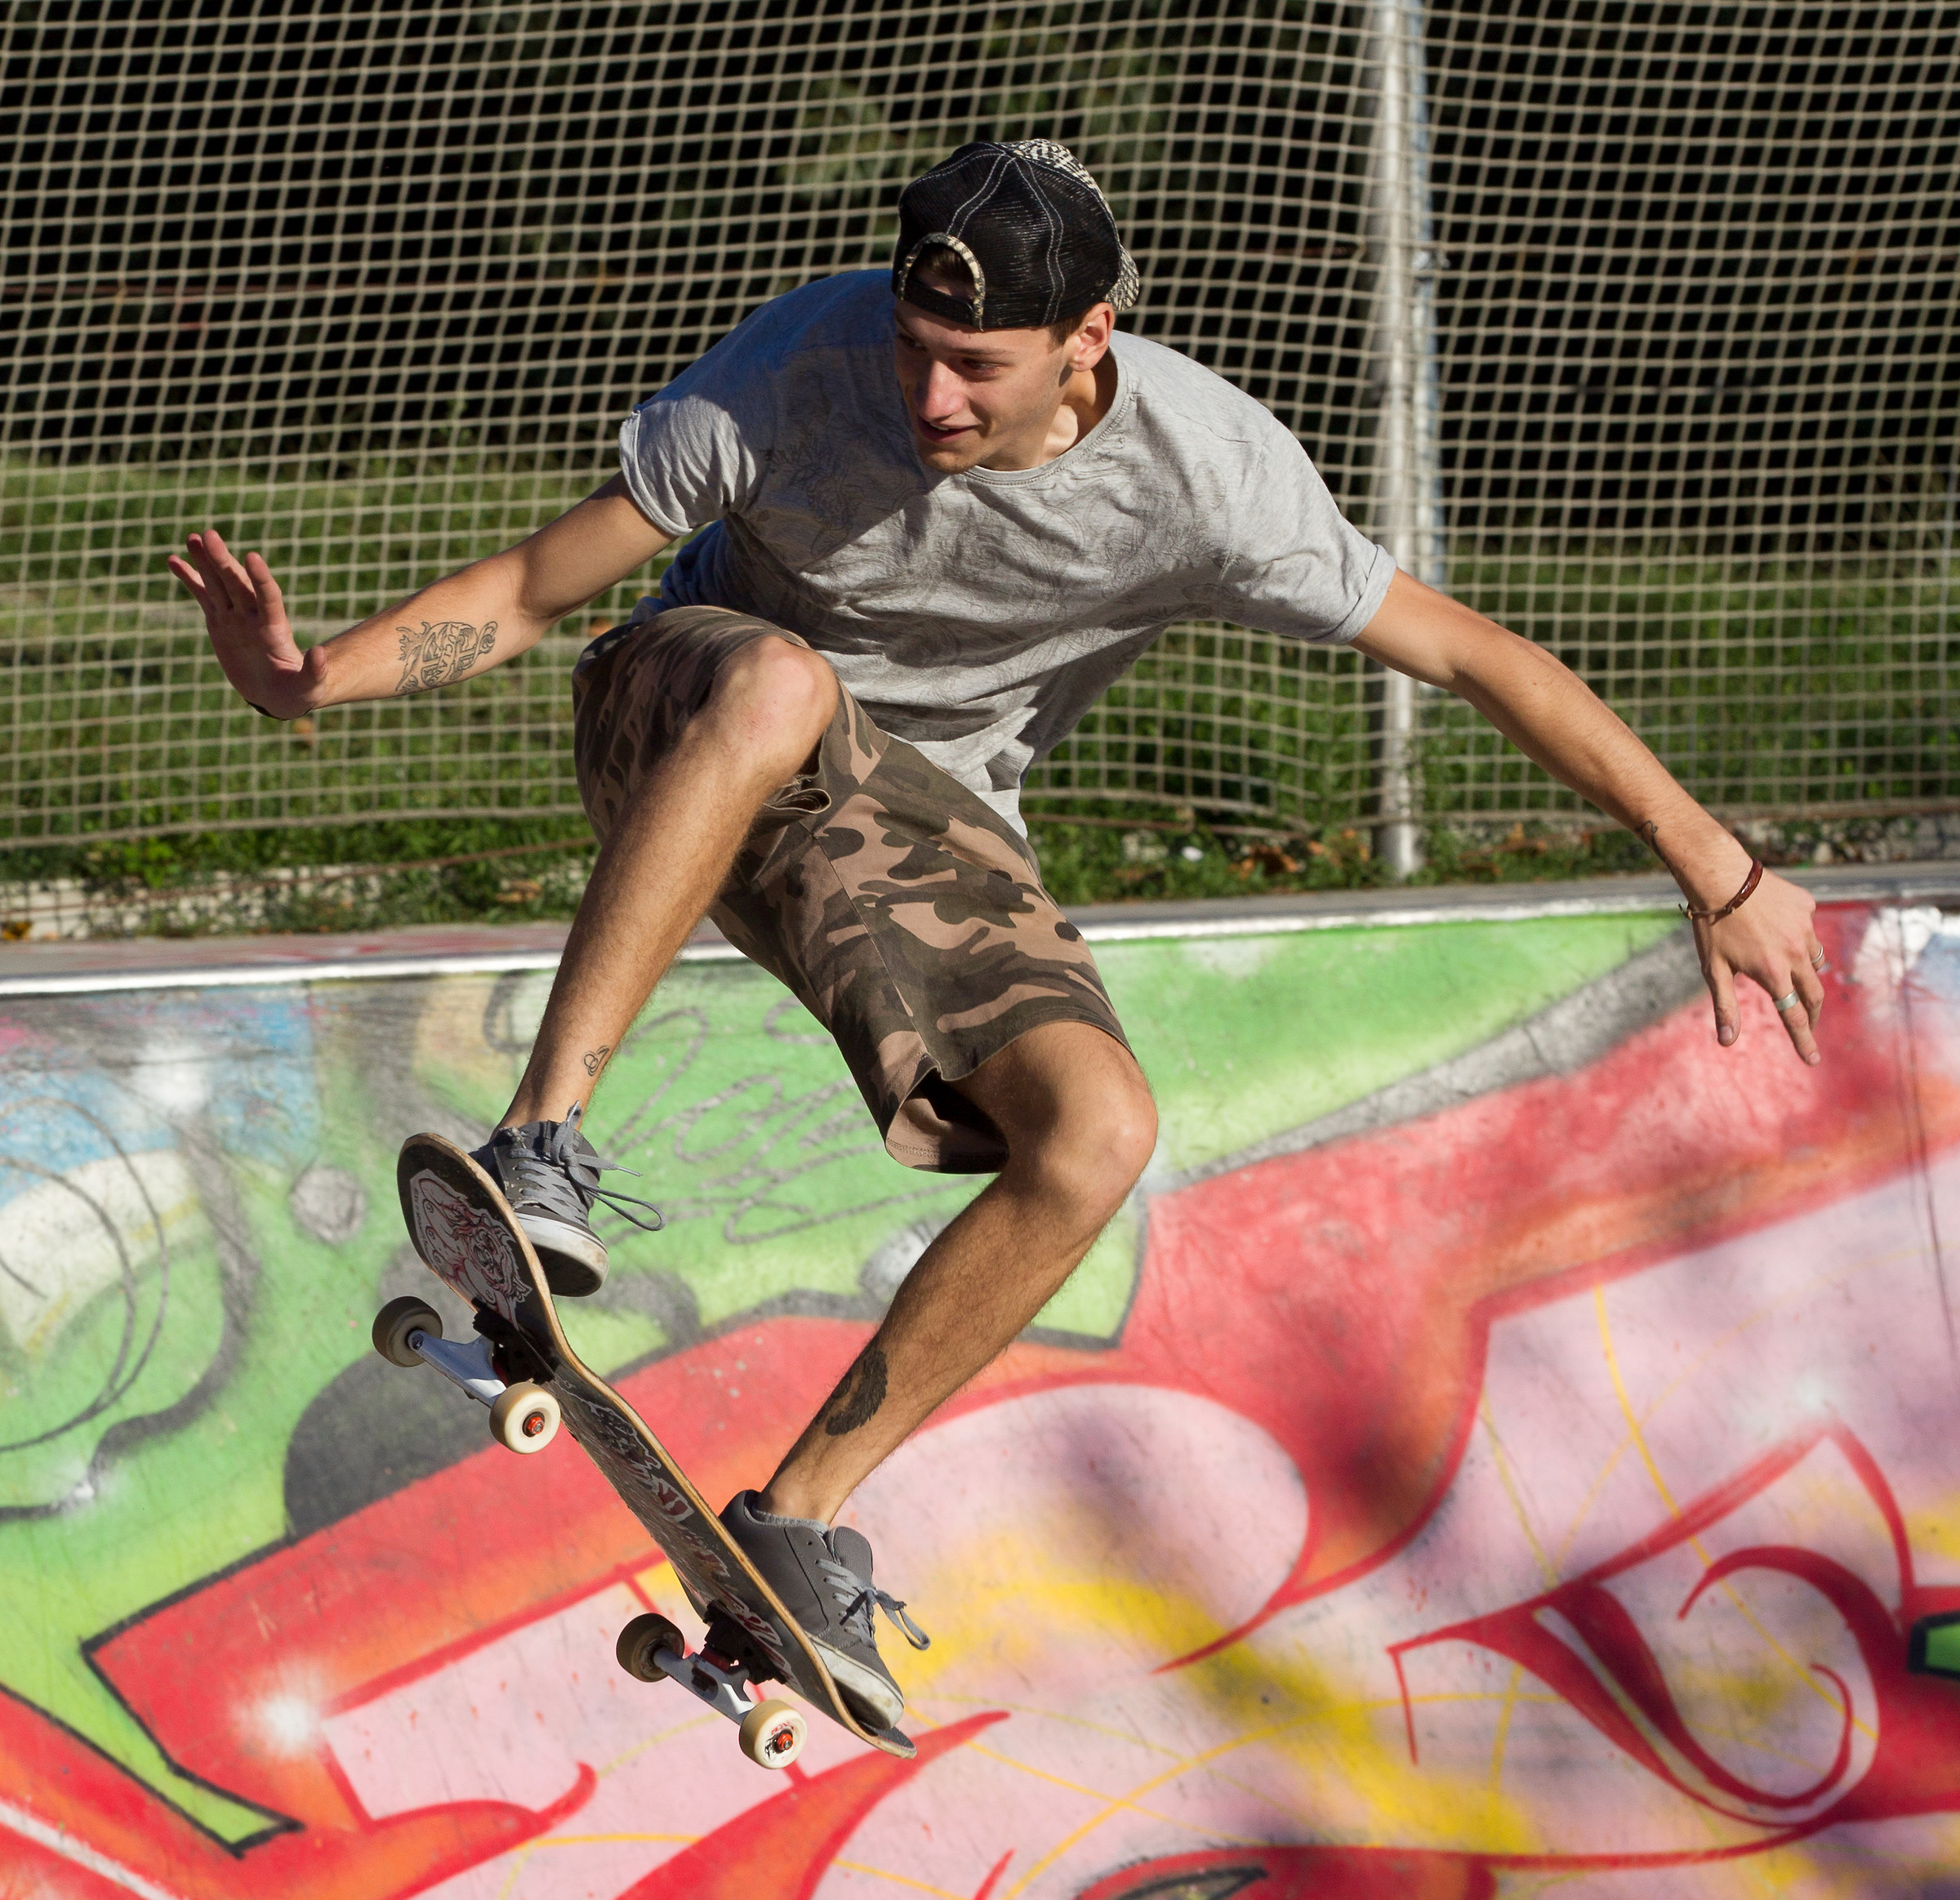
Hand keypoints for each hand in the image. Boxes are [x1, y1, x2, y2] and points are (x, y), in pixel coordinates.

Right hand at [167, 530, 318, 718]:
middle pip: (237, 583)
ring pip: (218, 584)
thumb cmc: (298, 692)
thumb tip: (318, 652)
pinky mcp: (220, 622)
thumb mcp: (310, 687)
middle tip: (209, 535)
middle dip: (223, 560)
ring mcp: (236, 618)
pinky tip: (173, 560)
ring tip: (193, 537)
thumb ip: (315, 672)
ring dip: (205, 561)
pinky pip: (203, 596)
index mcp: (275, 629)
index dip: (260, 579)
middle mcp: (254, 617)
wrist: (279, 694)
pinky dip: (190, 579)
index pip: (268, 597)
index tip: (252, 557)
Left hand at [1694, 867, 1825, 1065]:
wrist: (1721, 875)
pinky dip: (1797, 936)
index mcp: (1772, 972)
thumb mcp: (1713, 969)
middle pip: (1814, 994)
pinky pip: (1808, 929)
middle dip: (1811, 1013)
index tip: (1812, 1059)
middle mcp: (1795, 953)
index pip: (1793, 1015)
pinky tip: (1776, 927)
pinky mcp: (1807, 907)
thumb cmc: (1712, 925)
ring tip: (1784, 970)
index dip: (1803, 1040)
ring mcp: (1805, 928)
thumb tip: (1727, 1042)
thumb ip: (1724, 1005)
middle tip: (1805, 1022)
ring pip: (1814, 960)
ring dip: (1804, 972)